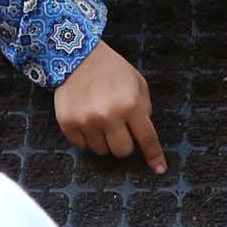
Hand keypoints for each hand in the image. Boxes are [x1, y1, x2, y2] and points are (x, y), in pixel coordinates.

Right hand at [55, 41, 165, 172]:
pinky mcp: (68, 123)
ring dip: (103, 140)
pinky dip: (85, 138)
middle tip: (118, 128)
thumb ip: (144, 108)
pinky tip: (86, 120)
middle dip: (123, 143)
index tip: (159, 169)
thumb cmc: (112, 69)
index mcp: (130, 105)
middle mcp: (108, 116)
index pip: (146, 139)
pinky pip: (81, 146)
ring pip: (101, 151)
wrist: (77, 57)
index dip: (154, 156)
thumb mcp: (138, 83)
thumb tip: (144, 134)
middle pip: (122, 151)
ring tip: (100, 120)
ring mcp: (86, 121)